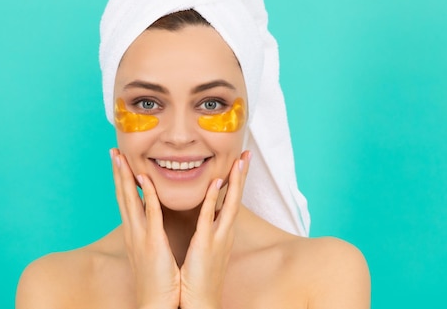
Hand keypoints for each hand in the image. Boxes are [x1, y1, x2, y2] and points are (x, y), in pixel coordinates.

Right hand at [111, 149, 180, 308]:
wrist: (155, 305)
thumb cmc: (158, 281)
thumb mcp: (151, 253)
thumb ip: (150, 235)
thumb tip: (151, 221)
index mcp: (135, 233)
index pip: (126, 200)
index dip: (122, 180)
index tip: (119, 161)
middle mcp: (133, 232)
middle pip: (123, 195)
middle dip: (118, 172)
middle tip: (114, 151)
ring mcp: (141, 236)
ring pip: (131, 200)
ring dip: (126, 177)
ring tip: (121, 157)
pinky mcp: (152, 243)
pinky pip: (150, 214)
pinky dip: (148, 195)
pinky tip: (144, 180)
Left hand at [179, 150, 250, 308]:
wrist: (200, 304)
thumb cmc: (200, 279)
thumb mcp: (206, 250)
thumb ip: (207, 232)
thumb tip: (206, 218)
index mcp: (222, 233)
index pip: (232, 200)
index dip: (237, 181)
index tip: (240, 161)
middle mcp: (224, 233)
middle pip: (237, 198)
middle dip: (242, 175)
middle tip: (247, 152)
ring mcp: (218, 238)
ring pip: (230, 204)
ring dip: (235, 182)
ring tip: (239, 161)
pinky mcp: (206, 245)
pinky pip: (210, 217)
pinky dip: (214, 200)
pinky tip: (217, 183)